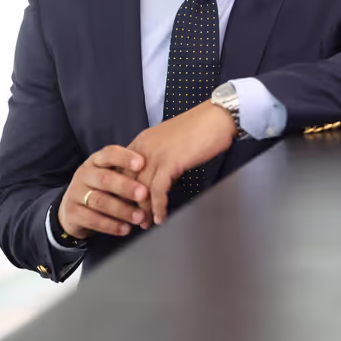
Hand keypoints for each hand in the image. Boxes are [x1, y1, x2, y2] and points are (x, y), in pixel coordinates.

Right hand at [58, 145, 149, 239]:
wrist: (71, 208)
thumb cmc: (101, 188)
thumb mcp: (111, 174)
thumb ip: (128, 172)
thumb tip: (157, 173)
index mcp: (96, 161)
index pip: (109, 154)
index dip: (125, 158)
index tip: (142, 163)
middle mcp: (84, 174)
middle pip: (105, 179)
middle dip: (126, 187)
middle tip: (144, 194)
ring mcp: (75, 193)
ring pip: (100, 201)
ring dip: (123, 210)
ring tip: (140, 217)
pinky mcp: (72, 213)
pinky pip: (92, 219)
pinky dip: (111, 225)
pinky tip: (126, 229)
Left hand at [127, 100, 235, 225]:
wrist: (217, 116)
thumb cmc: (202, 127)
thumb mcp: (173, 141)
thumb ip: (163, 157)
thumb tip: (163, 178)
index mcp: (143, 141)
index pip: (123, 169)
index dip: (123, 190)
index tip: (126, 204)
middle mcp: (143, 147)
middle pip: (127, 181)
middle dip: (129, 203)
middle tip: (134, 219)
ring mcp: (155, 155)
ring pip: (140, 189)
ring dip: (143, 210)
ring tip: (147, 224)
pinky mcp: (169, 163)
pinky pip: (157, 191)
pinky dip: (158, 207)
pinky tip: (161, 217)